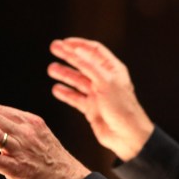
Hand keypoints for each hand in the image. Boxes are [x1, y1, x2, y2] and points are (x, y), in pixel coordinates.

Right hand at [47, 37, 153, 161]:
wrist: (127, 136)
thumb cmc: (122, 107)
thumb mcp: (106, 83)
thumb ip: (90, 66)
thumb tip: (77, 50)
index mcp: (112, 70)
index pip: (94, 51)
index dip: (80, 45)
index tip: (65, 42)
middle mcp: (104, 80)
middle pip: (84, 63)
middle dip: (68, 55)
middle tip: (53, 48)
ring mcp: (98, 94)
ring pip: (78, 80)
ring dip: (65, 74)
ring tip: (51, 69)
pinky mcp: (92, 108)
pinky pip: (76, 98)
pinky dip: (66, 93)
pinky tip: (56, 89)